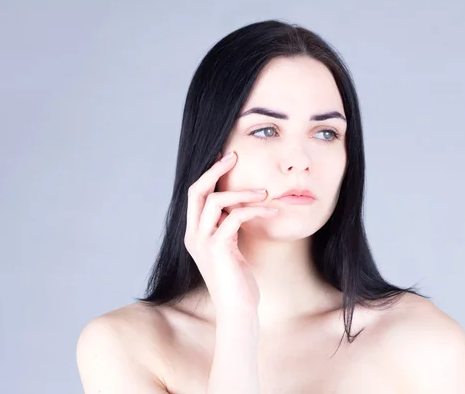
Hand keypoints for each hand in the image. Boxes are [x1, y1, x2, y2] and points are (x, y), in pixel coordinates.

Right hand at [184, 151, 277, 316]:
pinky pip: (234, 217)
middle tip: (234, 156)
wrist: (237, 309)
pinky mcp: (217, 248)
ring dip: (242, 192)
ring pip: (215, 201)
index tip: (225, 158)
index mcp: (194, 233)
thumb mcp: (230, 247)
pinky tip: (271, 210)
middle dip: (215, 170)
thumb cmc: (237, 280)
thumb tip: (238, 205)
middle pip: (196, 191)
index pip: (195, 195)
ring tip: (265, 192)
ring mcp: (203, 241)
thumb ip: (227, 227)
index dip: (209, 174)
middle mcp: (193, 235)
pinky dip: (254, 209)